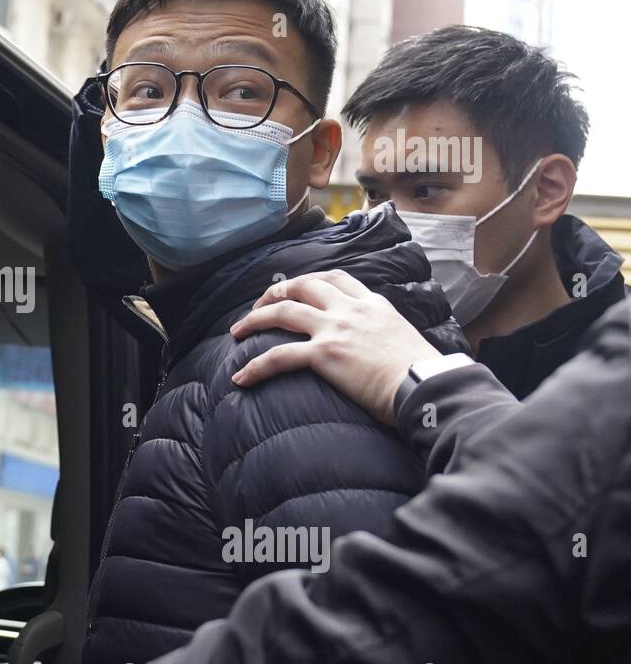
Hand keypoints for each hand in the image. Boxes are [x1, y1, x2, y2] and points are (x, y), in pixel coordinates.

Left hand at [228, 270, 440, 425]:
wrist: (428, 386)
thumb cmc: (423, 374)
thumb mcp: (404, 338)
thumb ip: (384, 333)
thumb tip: (377, 347)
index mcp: (373, 304)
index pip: (336, 278)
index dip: (309, 280)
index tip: (294, 287)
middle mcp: (351, 309)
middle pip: (303, 285)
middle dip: (275, 291)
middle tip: (260, 305)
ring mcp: (336, 328)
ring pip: (283, 312)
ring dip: (254, 320)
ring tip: (236, 332)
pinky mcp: (325, 354)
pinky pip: (278, 356)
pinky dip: (256, 366)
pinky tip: (241, 377)